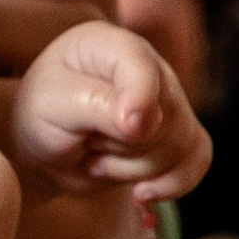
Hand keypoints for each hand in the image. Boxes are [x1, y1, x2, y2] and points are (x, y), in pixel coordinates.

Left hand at [6, 20, 210, 200]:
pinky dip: (172, 183)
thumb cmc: (41, 114)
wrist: (45, 146)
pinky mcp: (179, 133)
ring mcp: (169, 100)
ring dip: (131, 168)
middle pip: (165, 116)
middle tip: (85, 140)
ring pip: (178, 145)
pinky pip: (197, 159)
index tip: (126, 128)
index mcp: (111, 44)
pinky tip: (142, 193)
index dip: (139, 98)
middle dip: (121, 145)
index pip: (141, 65)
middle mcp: (149, 66)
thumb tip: (144, 124)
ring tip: (98, 155)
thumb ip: (96, 105)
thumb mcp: (52, 106)